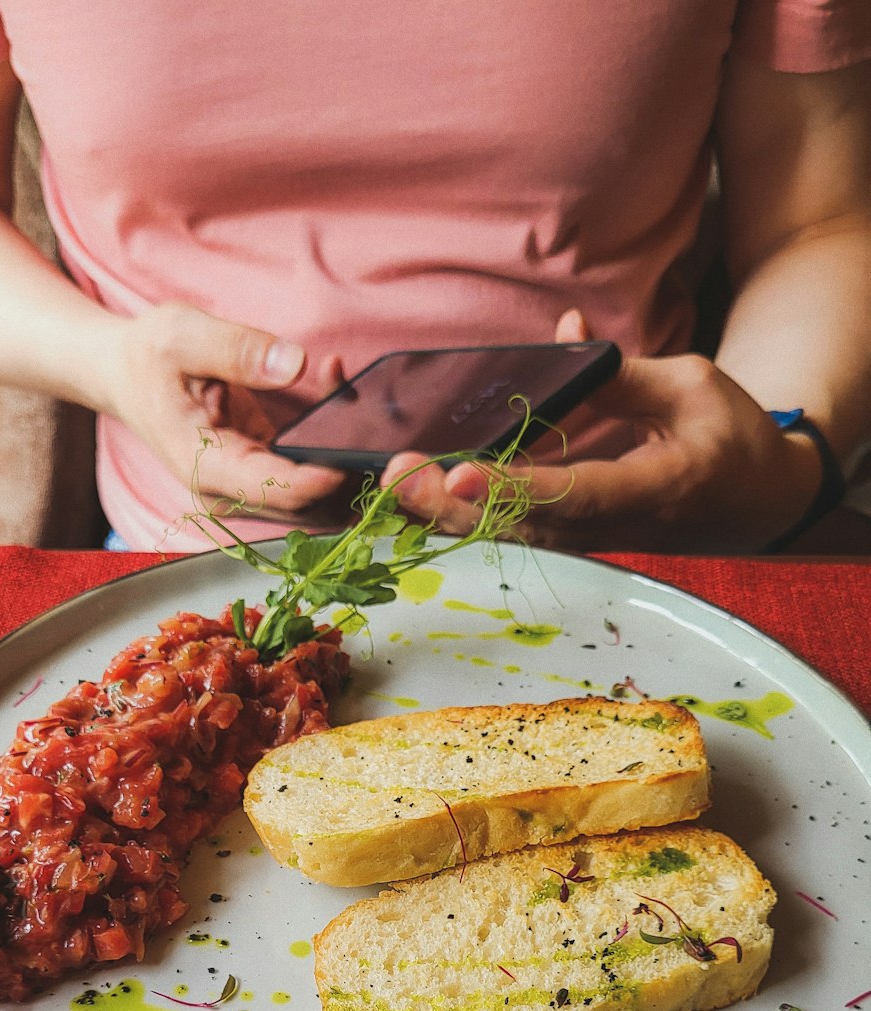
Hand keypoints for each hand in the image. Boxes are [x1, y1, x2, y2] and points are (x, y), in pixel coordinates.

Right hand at [101, 301, 345, 514]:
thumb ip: (236, 349)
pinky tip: (334, 389)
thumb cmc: (145, 357)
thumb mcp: (180, 335)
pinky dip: (330, 438)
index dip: (324, 474)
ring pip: (316, 491)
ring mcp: (247, 487)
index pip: (278, 490)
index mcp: (206, 469)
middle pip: (307, 503)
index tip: (359, 444)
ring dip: (342, 448)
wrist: (124, 375)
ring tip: (344, 385)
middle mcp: (230, 491)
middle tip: (363, 405)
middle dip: (343, 460)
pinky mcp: (263, 473)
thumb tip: (294, 364)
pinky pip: (309, 470)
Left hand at [381, 309, 823, 552]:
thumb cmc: (734, 439)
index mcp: (652, 489)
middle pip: (519, 522)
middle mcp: (612, 526)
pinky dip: (462, 512)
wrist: (760, 503)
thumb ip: (621, 371)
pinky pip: (512, 526)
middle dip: (451, 505)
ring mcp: (590, 539)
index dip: (510, 487)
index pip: (569, 492)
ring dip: (443, 513)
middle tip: (395, 477)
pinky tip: (416, 491)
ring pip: (505, 532)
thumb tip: (563, 333)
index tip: (457, 478)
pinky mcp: (574, 535)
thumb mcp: (692, 386)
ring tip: (389, 483)